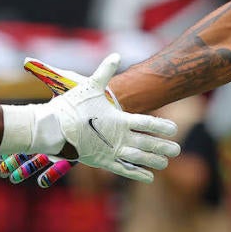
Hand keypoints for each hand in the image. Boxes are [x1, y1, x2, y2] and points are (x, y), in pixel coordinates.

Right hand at [0, 54, 179, 182]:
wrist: (53, 129)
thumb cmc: (71, 106)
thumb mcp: (89, 86)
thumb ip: (105, 72)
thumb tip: (115, 54)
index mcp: (119, 119)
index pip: (147, 123)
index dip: (161, 127)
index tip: (174, 129)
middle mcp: (119, 137)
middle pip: (147, 143)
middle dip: (163, 146)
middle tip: (177, 149)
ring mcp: (111, 151)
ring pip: (138, 158)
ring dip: (153, 160)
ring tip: (166, 163)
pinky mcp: (102, 162)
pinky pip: (124, 169)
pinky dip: (137, 174)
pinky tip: (149, 178)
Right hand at [0, 55, 117, 187]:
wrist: (111, 102)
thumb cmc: (87, 92)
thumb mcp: (63, 81)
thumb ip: (45, 72)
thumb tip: (25, 61)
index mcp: (49, 119)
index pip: (26, 131)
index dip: (12, 141)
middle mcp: (55, 133)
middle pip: (30, 149)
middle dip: (15, 160)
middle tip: (1, 171)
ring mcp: (66, 143)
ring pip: (43, 159)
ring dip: (29, 169)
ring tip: (15, 178)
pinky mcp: (79, 150)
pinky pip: (64, 164)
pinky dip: (52, 172)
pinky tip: (42, 182)